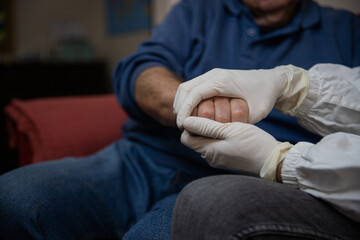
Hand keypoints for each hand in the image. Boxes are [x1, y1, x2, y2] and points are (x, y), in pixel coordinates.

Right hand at [174, 65, 308, 127]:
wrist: (272, 81)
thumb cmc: (264, 97)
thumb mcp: (254, 112)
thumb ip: (236, 122)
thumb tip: (216, 131)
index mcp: (222, 80)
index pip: (194, 93)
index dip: (185, 110)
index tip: (182, 124)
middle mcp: (214, 74)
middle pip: (185, 88)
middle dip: (179, 107)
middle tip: (181, 124)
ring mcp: (212, 75)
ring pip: (187, 87)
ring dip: (182, 103)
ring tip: (183, 120)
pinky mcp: (213, 78)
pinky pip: (194, 87)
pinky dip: (188, 100)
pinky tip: (191, 113)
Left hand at [181, 116, 279, 174]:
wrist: (274, 162)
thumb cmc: (253, 144)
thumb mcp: (229, 130)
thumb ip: (206, 126)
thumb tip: (185, 121)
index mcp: (209, 151)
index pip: (186, 138)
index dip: (189, 124)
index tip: (200, 112)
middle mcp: (211, 158)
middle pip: (197, 139)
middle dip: (201, 126)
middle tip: (213, 113)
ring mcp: (221, 161)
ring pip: (208, 142)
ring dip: (212, 131)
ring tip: (225, 120)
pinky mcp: (229, 160)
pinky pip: (218, 146)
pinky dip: (221, 137)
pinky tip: (232, 129)